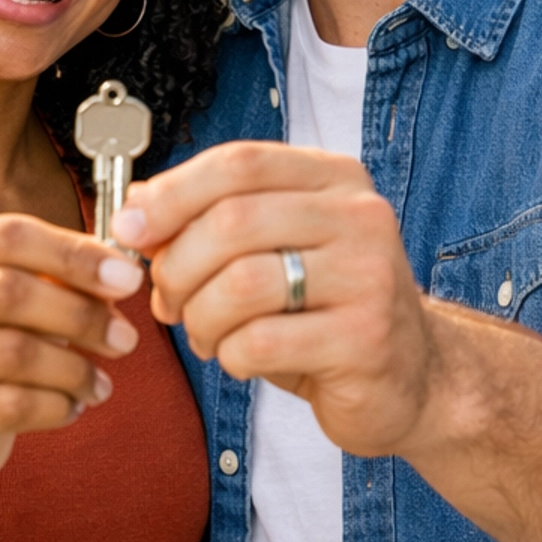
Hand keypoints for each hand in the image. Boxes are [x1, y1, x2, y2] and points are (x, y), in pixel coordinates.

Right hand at [0, 215, 143, 485]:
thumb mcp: (16, 296)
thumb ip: (59, 276)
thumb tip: (119, 275)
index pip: (8, 236)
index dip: (75, 254)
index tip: (128, 279)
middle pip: (7, 291)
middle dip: (80, 314)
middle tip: (124, 338)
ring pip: (11, 352)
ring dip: (73, 368)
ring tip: (100, 383)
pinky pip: (10, 407)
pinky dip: (56, 406)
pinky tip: (72, 406)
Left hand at [112, 143, 434, 457]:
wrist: (412, 378)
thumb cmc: (325, 310)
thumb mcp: (273, 252)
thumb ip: (212, 223)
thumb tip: (134, 210)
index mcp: (334, 179)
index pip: (239, 163)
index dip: (172, 193)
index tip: (129, 228)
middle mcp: (360, 216)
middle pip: (232, 222)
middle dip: (177, 267)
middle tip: (166, 300)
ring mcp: (369, 277)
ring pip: (240, 285)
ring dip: (200, 318)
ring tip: (205, 334)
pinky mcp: (365, 339)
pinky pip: (259, 342)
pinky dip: (230, 355)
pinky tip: (241, 358)